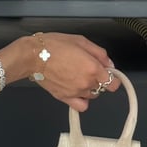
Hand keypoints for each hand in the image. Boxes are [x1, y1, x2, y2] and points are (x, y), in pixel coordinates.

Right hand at [0, 32, 120, 111]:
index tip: (107, 72)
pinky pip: (81, 106)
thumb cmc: (54, 45)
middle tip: (86, 68)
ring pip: (92, 95)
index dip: (112, 77)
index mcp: (93, 68)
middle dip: (98, 79)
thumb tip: (110, 64)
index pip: (114, 82)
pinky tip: (77, 91)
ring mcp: (76, 92)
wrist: (33, 56)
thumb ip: (99, 53)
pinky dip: (82, 100)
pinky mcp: (65, 98)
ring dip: (89, 88)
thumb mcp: (80, 41)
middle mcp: (87, 83)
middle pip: (103, 88)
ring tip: (77, 76)